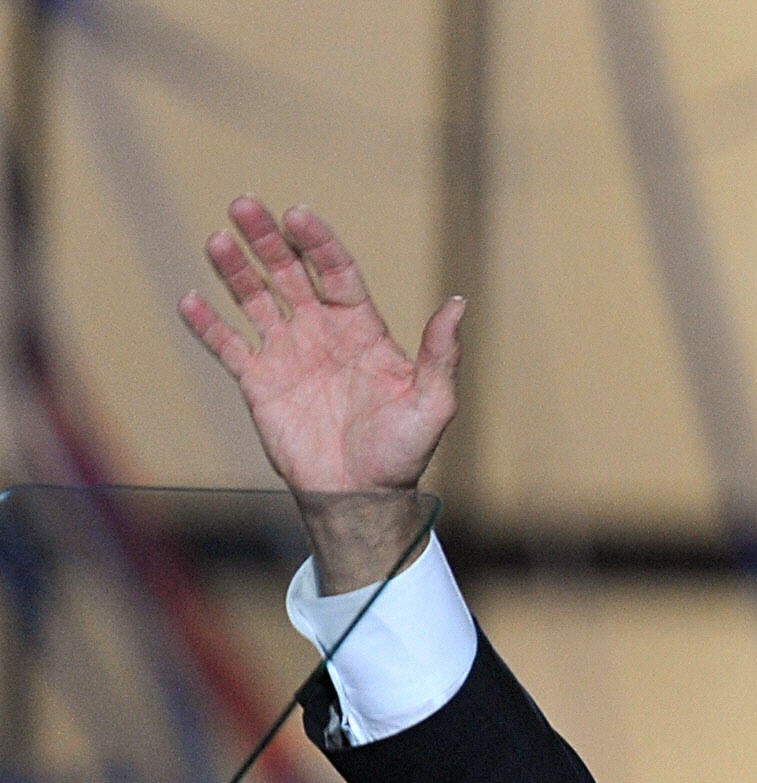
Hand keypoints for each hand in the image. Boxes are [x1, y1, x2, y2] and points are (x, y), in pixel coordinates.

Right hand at [177, 197, 461, 591]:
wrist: (362, 496)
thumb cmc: (403, 451)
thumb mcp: (432, 403)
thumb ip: (440, 354)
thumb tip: (458, 302)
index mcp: (361, 329)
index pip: (335, 271)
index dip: (317, 242)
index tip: (297, 215)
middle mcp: (320, 332)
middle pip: (288, 272)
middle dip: (267, 238)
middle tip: (244, 204)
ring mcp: (286, 353)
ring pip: (253, 299)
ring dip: (234, 270)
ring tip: (217, 241)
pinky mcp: (258, 382)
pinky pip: (227, 346)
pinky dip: (207, 325)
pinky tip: (190, 300)